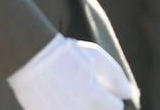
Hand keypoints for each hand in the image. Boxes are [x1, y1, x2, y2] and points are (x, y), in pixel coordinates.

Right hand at [7, 34, 134, 108]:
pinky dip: (68, 108)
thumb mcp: (95, 56)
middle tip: (90, 94)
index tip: (105, 91)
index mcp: (94, 95)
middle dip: (100, 106)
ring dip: (85, 108)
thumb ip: (115, 75)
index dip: (113, 99)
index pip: (115, 107)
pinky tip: (63, 100)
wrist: (32, 59)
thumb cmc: (66, 55)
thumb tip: (127, 94)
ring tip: (77, 96)